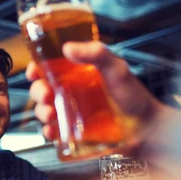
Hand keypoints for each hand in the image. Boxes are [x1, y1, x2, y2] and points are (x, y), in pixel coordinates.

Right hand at [26, 41, 161, 140]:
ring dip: (40, 111)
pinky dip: (47, 132)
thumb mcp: (117, 68)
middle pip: (41, 89)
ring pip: (43, 110)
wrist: (147, 129)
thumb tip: (67, 48)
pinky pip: (52, 131)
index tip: (34, 71)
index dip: (36, 68)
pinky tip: (52, 130)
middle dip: (37, 92)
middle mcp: (70, 92)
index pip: (48, 67)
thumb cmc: (134, 97)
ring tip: (50, 114)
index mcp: (77, 74)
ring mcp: (69, 113)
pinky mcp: (71, 132)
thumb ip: (96, 53)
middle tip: (45, 95)